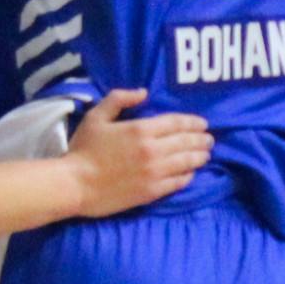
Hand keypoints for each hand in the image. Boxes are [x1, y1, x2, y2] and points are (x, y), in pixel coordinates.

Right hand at [63, 89, 212, 218]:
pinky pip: (178, 182)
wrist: (75, 185)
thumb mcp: (96, 117)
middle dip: (201, 139)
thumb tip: (143, 92)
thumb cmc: (83, 149)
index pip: (177, 123)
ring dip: (199, 157)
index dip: (193, 122)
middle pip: (186, 142)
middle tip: (209, 139)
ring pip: (187, 162)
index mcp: (141, 129)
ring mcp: (155, 172)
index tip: (203, 123)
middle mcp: (153, 150)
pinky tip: (190, 173)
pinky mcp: (152, 191)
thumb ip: (119, 99)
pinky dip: (188, 175)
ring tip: (205, 154)